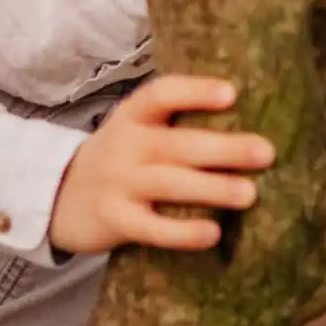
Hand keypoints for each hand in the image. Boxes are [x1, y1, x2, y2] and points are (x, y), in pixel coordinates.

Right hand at [48, 74, 273, 256]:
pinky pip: (152, 228)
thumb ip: (176, 125)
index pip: (161, 95)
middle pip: (176, 144)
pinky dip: (182, 232)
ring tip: (249, 194)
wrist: (59, 196)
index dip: (195, 92)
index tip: (232, 93)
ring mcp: (118, 184)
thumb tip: (251, 120)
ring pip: (169, 184)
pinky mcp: (116, 221)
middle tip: (265, 152)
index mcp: (132, 116)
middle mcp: (124, 146)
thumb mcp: (135, 130)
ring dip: (212, 189)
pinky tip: (212, 233)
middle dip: (223, 148)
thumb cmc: (120, 159)